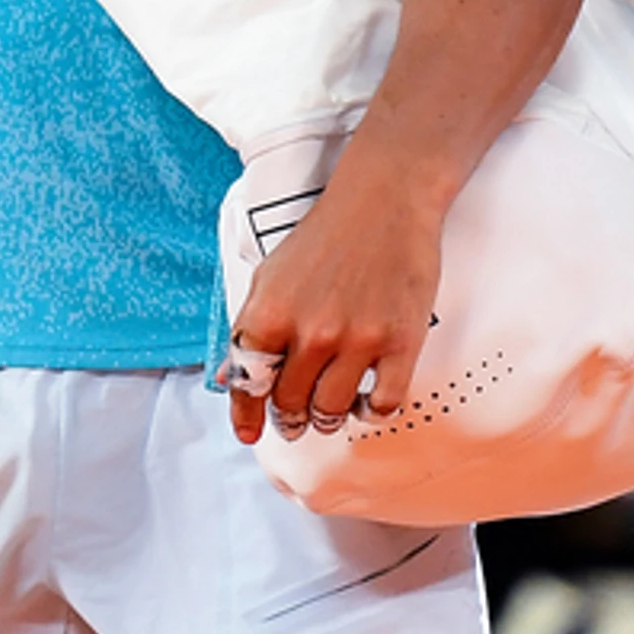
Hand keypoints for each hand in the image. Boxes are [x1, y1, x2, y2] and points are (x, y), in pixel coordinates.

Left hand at [225, 152, 441, 444]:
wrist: (384, 199)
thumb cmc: (327, 234)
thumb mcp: (271, 274)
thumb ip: (252, 325)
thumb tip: (233, 373)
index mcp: (272, 312)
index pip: (248, 382)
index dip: (246, 414)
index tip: (249, 433)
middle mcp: (311, 331)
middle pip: (290, 403)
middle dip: (289, 417)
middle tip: (295, 418)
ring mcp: (357, 338)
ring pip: (331, 410)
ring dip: (326, 418)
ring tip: (329, 410)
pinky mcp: (400, 341)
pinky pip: (382, 403)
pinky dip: (370, 412)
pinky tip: (365, 401)